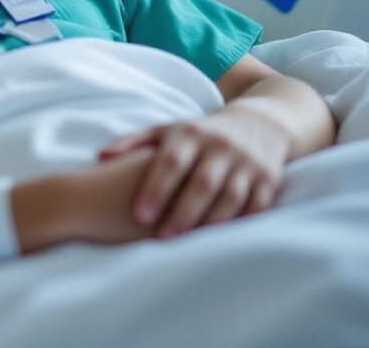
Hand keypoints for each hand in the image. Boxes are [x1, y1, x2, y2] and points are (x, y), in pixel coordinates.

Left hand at [97, 111, 288, 238]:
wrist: (258, 123)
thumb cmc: (199, 133)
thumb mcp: (168, 130)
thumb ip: (134, 142)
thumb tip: (100, 157)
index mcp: (191, 133)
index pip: (171, 161)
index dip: (155, 188)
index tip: (139, 214)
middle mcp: (220, 145)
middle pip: (201, 183)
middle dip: (181, 212)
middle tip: (160, 239)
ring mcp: (247, 162)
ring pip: (229, 197)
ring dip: (209, 223)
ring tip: (188, 245)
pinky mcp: (268, 179)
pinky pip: (256, 206)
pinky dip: (240, 224)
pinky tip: (221, 241)